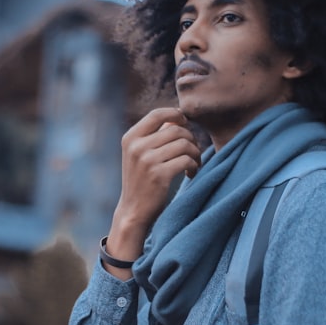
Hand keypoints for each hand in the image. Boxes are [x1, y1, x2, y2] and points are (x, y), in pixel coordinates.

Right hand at [102, 108, 200, 275]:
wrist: (133, 211)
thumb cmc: (141, 181)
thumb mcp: (139, 155)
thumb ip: (153, 136)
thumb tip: (178, 117)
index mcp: (130, 138)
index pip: (157, 114)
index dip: (176, 114)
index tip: (186, 124)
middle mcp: (136, 147)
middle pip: (176, 129)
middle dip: (190, 139)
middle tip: (193, 151)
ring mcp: (147, 160)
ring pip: (184, 144)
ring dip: (195, 153)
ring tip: (194, 163)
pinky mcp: (159, 175)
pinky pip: (187, 160)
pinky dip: (194, 165)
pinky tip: (191, 173)